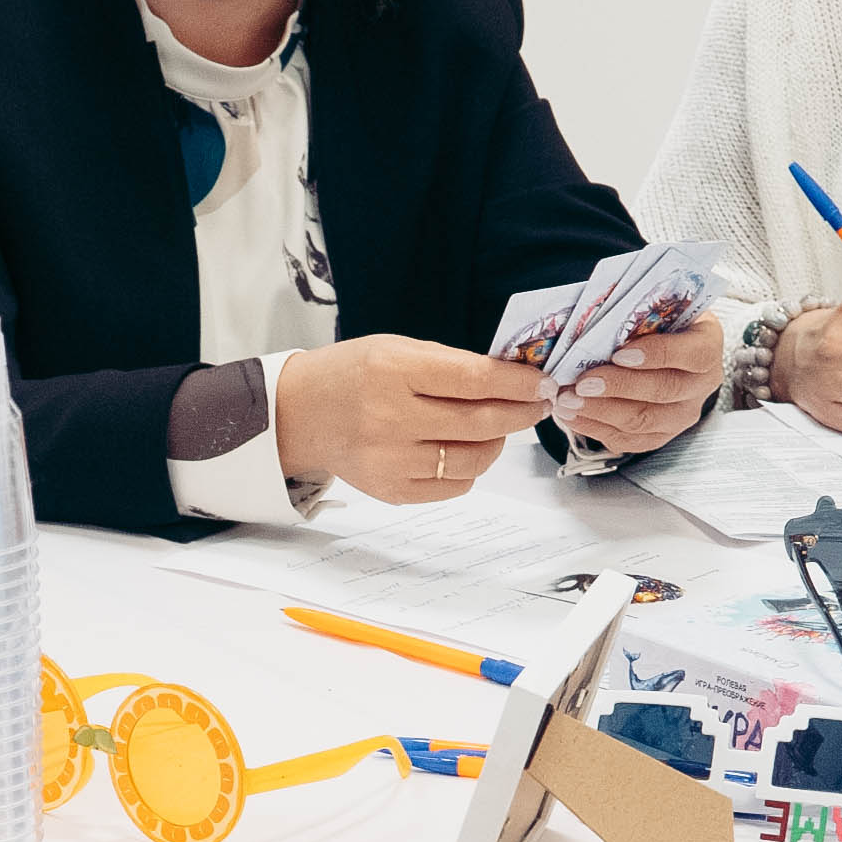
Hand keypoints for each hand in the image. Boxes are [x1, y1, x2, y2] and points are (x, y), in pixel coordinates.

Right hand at [271, 335, 549, 499]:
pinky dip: (472, 466)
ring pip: (475, 458)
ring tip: (500, 425)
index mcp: (392, 372)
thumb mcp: (396, 350)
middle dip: (521, 412)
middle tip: (538, 404)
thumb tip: (513, 379)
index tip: (541, 381)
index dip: (517, 383)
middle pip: (481, 422)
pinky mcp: (392, 491)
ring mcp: (390, 460)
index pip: (473, 380)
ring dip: (499, 441)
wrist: (300, 414)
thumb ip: (451, 365)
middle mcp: (390, 419)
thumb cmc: (353, 374)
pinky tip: (467, 448)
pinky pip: (455, 485)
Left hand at [558, 297, 728, 453]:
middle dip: (618, 387)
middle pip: (663, 390)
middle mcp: (701, 385)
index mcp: (706, 346)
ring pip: (644, 420)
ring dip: (601, 412)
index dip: (657, 355)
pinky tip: (574, 415)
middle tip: (583, 382)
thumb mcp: (658, 307)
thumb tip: (596, 317)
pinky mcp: (661, 434)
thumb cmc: (660, 323)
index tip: (619, 353)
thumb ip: (638, 311)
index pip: (692, 354)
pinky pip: (630, 439)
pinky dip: (596, 428)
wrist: (669, 349)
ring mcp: (683, 414)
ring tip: (569, 401)